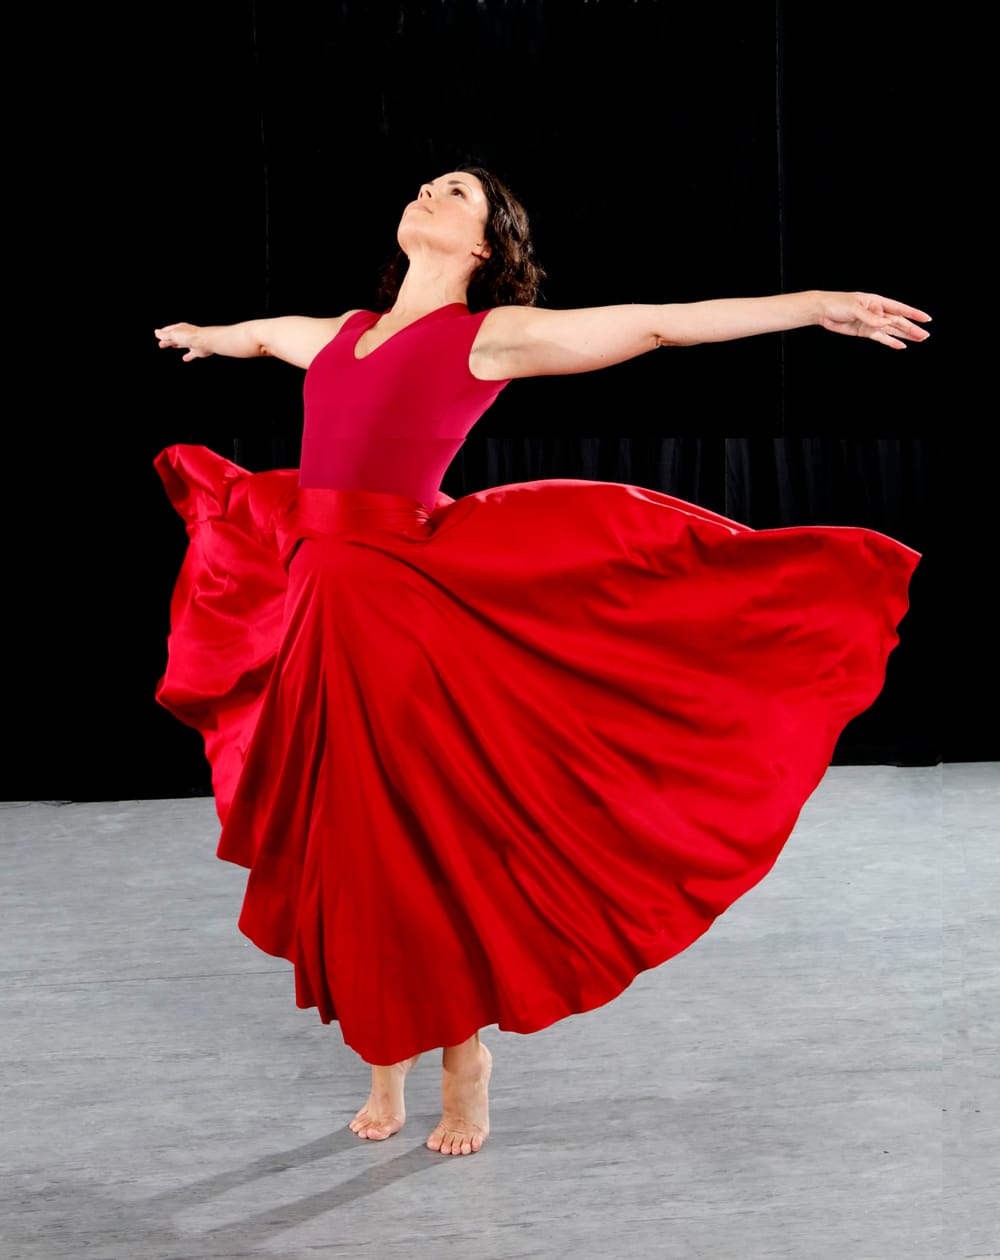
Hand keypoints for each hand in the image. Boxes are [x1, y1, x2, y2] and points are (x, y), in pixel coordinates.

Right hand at [155, 323, 210, 360]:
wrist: (205, 341)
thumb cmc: (190, 336)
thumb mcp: (173, 334)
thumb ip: (165, 335)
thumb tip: (156, 332)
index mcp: (179, 328)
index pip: (169, 330)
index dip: (162, 333)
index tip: (157, 335)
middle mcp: (186, 334)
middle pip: (174, 337)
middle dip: (168, 340)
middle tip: (161, 344)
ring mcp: (192, 342)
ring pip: (182, 344)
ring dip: (177, 345)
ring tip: (173, 346)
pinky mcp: (197, 351)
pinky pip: (191, 354)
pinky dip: (188, 356)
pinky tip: (184, 359)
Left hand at [816, 292, 930, 348]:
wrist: (823, 311)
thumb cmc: (838, 303)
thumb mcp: (855, 307)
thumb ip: (870, 316)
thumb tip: (885, 324)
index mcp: (877, 302)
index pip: (900, 309)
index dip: (914, 314)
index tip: (926, 319)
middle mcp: (877, 312)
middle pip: (898, 322)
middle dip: (912, 329)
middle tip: (925, 335)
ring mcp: (872, 323)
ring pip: (892, 331)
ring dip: (905, 336)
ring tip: (919, 339)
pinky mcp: (865, 331)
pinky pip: (881, 338)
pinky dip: (891, 342)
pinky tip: (901, 346)